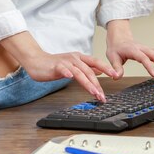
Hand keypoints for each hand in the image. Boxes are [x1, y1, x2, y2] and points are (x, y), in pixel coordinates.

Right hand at [0, 31, 117, 101]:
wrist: (37, 61)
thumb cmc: (55, 65)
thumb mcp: (74, 65)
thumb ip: (86, 67)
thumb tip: (99, 71)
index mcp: (80, 58)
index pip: (95, 62)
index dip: (106, 68)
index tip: (115, 75)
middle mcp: (74, 58)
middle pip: (89, 70)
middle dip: (97, 84)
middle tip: (102, 95)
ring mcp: (65, 62)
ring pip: (79, 72)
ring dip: (87, 83)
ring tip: (94, 92)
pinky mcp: (56, 66)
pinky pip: (63, 69)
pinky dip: (67, 73)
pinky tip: (70, 77)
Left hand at [106, 20, 153, 78]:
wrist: (118, 38)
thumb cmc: (116, 48)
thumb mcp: (112, 58)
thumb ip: (116, 68)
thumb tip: (116, 77)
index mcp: (133, 50)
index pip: (143, 58)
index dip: (150, 66)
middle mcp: (141, 48)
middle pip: (153, 54)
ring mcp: (145, 48)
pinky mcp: (148, 50)